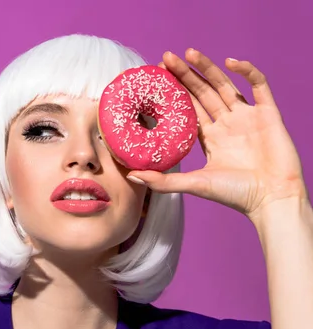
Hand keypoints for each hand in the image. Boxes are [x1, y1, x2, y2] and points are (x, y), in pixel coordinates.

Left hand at [128, 48, 307, 220]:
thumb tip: (131, 176)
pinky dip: (246, 71)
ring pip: (225, 84)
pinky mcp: (268, 113)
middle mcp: (227, 124)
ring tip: (188, 52)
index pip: (188, 108)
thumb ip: (163, 181)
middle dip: (184, 75)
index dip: (173, 92)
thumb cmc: (235, 195)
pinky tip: (230, 62)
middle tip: (165, 58)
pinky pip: (258, 85)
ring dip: (208, 68)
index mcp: (210, 137)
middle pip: (202, 92)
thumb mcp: (194, 184)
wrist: (272, 200)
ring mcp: (247, 117)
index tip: (157, 78)